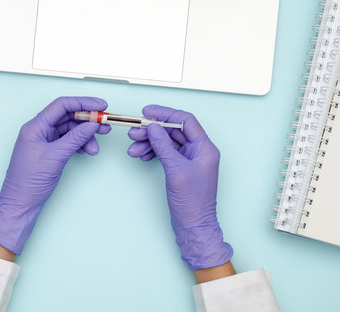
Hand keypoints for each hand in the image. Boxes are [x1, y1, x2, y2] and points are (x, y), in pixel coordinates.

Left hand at [0, 97, 110, 254]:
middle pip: (68, 116)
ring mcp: (44, 140)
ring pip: (70, 130)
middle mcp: (39, 130)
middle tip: (104, 123)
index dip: (83, 103)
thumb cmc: (28, 182)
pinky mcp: (49, 151)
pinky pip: (68, 141)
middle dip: (88, 120)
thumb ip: (75, 138)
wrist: (20, 204)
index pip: (61, 105)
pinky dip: (80, 144)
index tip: (100, 105)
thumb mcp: (56, 157)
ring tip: (96, 146)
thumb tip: (91, 125)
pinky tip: (87, 150)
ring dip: (85, 135)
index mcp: (35, 127)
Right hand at [127, 105, 232, 270]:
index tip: (147, 112)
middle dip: (152, 131)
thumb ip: (163, 146)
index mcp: (205, 148)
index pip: (185, 120)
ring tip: (133, 148)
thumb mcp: (175, 170)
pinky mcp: (182, 168)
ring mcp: (190, 160)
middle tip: (134, 132)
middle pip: (173, 130)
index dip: (165, 113)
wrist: (194, 227)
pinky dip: (153, 153)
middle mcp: (199, 151)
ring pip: (167, 142)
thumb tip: (152, 127)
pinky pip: (165, 153)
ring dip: (149, 143)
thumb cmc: (192, 203)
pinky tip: (142, 156)